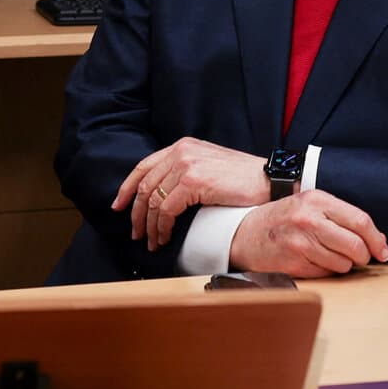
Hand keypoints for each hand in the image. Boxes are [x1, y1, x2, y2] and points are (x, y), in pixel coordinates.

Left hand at [114, 138, 271, 250]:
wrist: (268, 179)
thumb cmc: (243, 178)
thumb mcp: (209, 166)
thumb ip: (186, 171)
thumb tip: (164, 195)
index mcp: (183, 146)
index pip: (144, 166)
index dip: (127, 188)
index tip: (119, 206)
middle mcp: (181, 152)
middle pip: (145, 186)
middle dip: (137, 214)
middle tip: (137, 234)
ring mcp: (186, 165)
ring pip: (153, 201)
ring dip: (150, 226)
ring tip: (152, 242)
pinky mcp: (193, 181)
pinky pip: (167, 209)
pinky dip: (162, 228)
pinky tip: (165, 237)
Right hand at [230, 191, 387, 277]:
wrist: (246, 233)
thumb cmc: (283, 218)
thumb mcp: (311, 206)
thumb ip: (342, 217)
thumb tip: (378, 239)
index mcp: (317, 199)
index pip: (360, 220)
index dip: (377, 239)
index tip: (383, 250)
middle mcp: (309, 219)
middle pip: (356, 245)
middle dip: (364, 256)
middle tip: (362, 257)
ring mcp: (301, 242)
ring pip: (343, 263)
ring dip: (345, 264)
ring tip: (331, 255)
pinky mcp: (294, 262)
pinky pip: (326, 273)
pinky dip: (327, 271)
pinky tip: (315, 260)